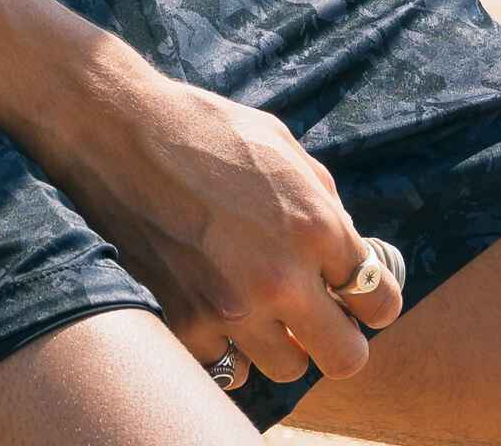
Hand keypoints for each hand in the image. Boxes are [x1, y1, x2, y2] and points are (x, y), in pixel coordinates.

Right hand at [25, 56, 404, 391]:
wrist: (121, 134)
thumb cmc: (205, 129)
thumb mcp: (282, 144)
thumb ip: (322, 199)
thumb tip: (344, 243)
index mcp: (314, 226)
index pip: (379, 302)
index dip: (372, 300)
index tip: (355, 293)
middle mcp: (280, 277)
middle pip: (345, 358)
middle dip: (340, 340)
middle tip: (320, 318)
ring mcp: (230, 309)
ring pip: (286, 370)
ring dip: (281, 343)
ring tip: (263, 308)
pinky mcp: (184, 323)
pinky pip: (225, 365)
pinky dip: (227, 346)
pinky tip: (218, 308)